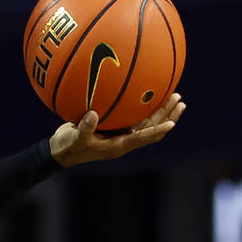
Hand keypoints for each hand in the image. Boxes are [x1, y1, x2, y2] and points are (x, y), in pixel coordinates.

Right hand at [50, 93, 184, 166]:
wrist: (61, 150)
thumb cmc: (68, 147)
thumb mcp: (75, 138)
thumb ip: (84, 127)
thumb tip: (93, 113)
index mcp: (119, 146)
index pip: (143, 138)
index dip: (158, 131)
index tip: (172, 123)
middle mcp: (125, 140)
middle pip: (153, 129)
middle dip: (168, 116)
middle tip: (180, 101)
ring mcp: (122, 133)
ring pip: (148, 122)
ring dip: (162, 110)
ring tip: (175, 95)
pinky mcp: (116, 126)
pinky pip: (135, 115)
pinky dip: (145, 106)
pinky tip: (150, 91)